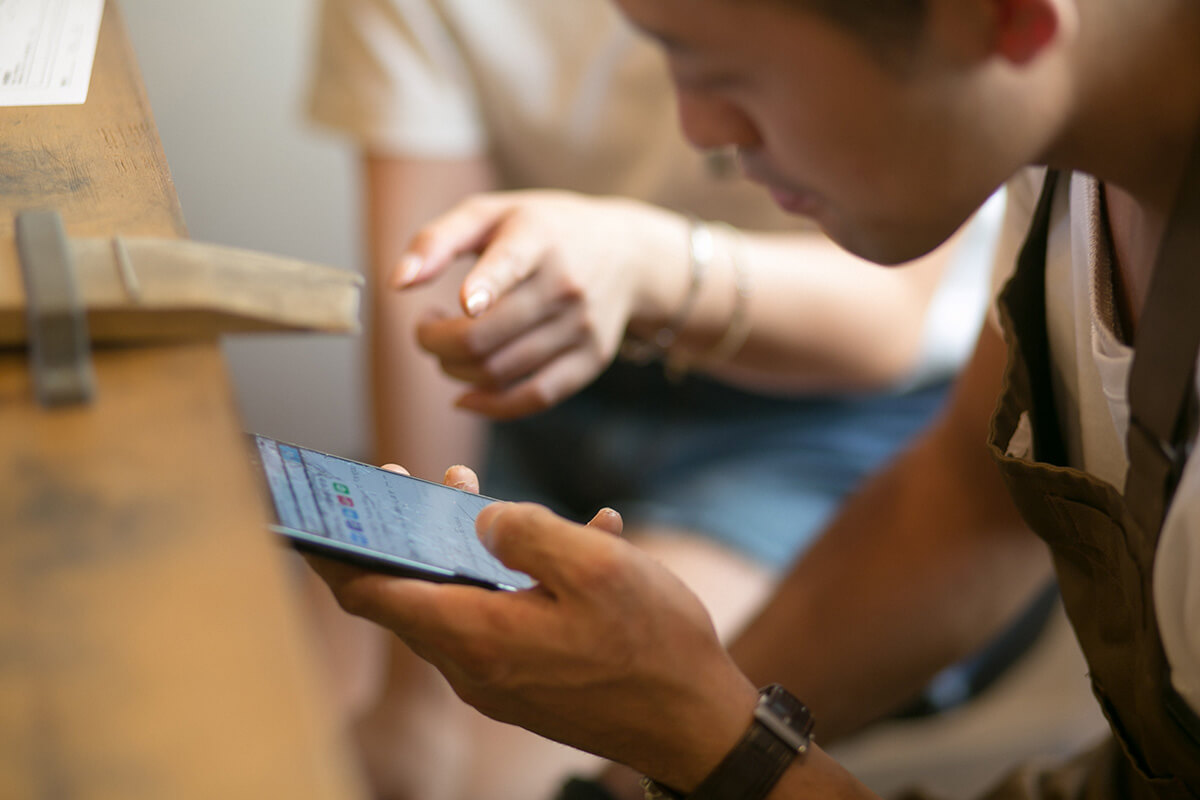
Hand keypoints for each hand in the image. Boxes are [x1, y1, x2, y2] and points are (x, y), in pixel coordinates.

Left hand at [307, 464, 756, 790]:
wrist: (694, 722)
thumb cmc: (652, 644)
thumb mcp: (596, 567)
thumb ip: (527, 531)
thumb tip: (478, 517)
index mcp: (478, 635)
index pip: (373, 594)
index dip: (335, 552)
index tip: (308, 515)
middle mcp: (474, 665)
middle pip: (408, 594)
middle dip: (401, 533)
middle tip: (406, 481)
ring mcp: (498, 679)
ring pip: (453, 604)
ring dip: (455, 549)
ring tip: (474, 496)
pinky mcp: (525, 683)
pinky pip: (495, 620)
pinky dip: (504, 578)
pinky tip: (560, 541)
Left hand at [393, 191, 685, 418]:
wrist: (627, 252)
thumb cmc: (542, 229)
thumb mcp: (491, 213)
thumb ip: (438, 241)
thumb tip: (398, 283)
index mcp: (539, 236)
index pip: (511, 263)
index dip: (487, 286)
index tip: (463, 303)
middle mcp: (565, 284)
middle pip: (485, 335)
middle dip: (435, 343)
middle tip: (426, 329)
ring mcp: (581, 326)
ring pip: (501, 371)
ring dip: (455, 371)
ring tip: (449, 347)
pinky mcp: (591, 359)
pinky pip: (535, 397)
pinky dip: (492, 406)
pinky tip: (466, 395)